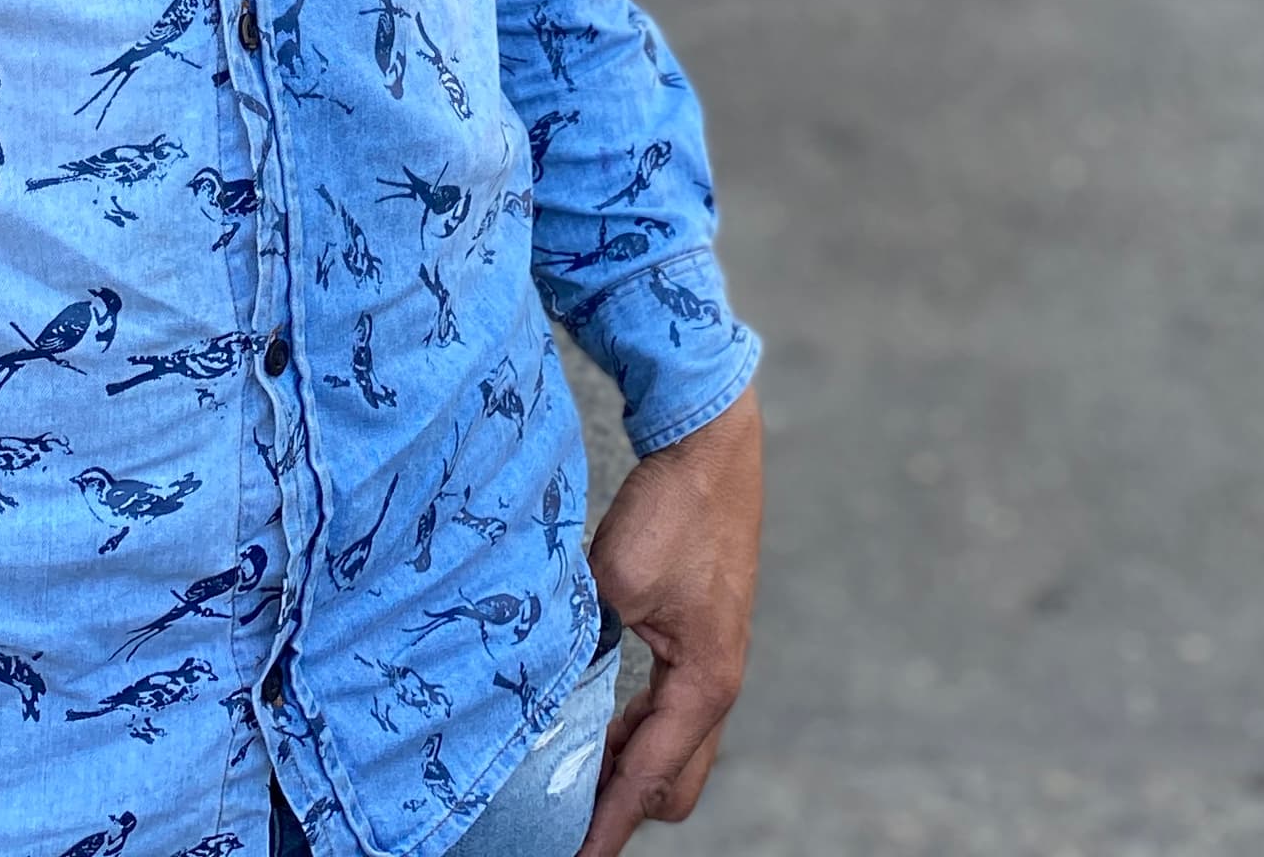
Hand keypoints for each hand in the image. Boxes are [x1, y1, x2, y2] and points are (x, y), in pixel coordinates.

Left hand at [580, 386, 762, 856]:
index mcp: (705, 686)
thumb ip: (587, 646)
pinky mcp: (702, 640)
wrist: (709, 444)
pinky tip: (593, 722)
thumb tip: (545, 690)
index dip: (604, 827)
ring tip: (566, 778)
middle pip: (673, 786)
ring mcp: (714, 662)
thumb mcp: (614, 584)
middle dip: (620, 808)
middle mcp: (717, 685)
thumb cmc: (671, 510)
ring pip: (673, 750)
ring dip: (624, 768)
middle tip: (561, 818)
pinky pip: (669, 713)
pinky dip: (633, 732)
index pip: (647, 782)